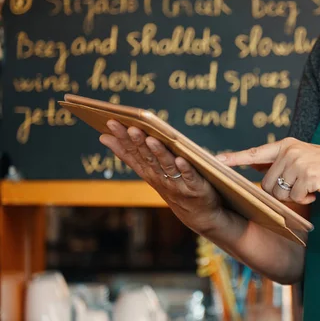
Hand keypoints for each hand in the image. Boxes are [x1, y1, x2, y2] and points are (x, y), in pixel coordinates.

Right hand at [99, 120, 226, 233]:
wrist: (198, 214)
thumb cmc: (171, 186)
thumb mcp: (148, 170)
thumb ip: (129, 155)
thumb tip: (103, 136)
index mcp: (148, 171)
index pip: (132, 152)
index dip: (122, 138)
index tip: (111, 122)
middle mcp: (160, 177)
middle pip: (147, 157)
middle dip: (138, 142)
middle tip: (130, 127)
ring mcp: (177, 184)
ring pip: (166, 166)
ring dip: (159, 153)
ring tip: (151, 139)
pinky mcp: (195, 187)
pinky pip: (189, 177)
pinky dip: (185, 169)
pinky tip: (181, 159)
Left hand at [218, 138, 319, 204]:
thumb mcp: (304, 158)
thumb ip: (279, 161)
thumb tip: (254, 164)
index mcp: (288, 145)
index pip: (255, 152)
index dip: (234, 158)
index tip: (215, 161)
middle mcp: (290, 151)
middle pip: (267, 184)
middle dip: (280, 192)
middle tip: (300, 187)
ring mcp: (298, 163)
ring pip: (279, 193)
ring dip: (294, 196)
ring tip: (311, 186)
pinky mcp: (307, 176)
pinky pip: (295, 198)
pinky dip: (306, 200)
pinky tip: (318, 191)